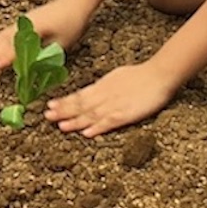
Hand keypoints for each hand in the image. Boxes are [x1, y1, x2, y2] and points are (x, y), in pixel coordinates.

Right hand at [0, 0, 85, 73]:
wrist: (75, 2)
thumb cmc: (71, 24)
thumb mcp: (61, 44)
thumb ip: (46, 55)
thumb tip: (32, 66)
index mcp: (35, 30)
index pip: (18, 46)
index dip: (6, 57)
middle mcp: (26, 24)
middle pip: (9, 41)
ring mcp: (25, 21)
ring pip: (7, 36)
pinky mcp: (26, 20)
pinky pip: (9, 30)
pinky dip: (0, 37)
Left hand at [45, 62, 175, 137]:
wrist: (159, 74)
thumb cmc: (140, 75)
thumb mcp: (117, 76)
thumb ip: (103, 86)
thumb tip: (92, 91)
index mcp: (103, 86)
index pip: (80, 95)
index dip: (65, 102)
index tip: (50, 106)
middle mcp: (105, 95)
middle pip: (81, 105)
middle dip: (63, 111)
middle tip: (47, 117)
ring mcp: (115, 105)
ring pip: (91, 114)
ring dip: (75, 121)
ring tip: (60, 126)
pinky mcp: (126, 114)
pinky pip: (109, 122)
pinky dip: (97, 127)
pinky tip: (86, 133)